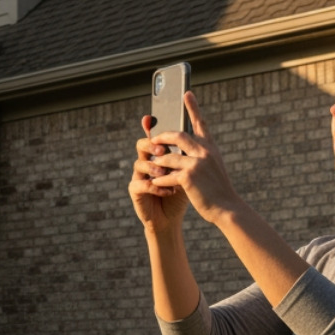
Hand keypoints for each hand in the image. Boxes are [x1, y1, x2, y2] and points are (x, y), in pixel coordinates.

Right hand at [130, 113, 189, 234]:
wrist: (172, 218)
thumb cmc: (180, 192)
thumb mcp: (187, 171)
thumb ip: (188, 155)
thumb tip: (198, 134)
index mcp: (158, 155)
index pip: (154, 136)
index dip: (150, 126)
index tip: (150, 116)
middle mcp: (146, 162)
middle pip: (142, 145)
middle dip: (152, 146)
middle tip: (163, 151)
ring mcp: (139, 176)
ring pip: (139, 163)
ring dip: (154, 168)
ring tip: (166, 174)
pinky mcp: (135, 191)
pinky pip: (140, 184)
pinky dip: (155, 187)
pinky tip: (168, 191)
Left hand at [144, 92, 241, 225]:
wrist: (228, 208)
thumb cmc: (218, 190)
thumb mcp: (213, 167)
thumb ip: (201, 156)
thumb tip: (183, 150)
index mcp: (211, 148)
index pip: (200, 123)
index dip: (193, 108)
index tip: (187, 93)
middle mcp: (204, 152)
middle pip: (177, 136)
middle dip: (162, 137)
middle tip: (153, 138)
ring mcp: (196, 163)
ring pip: (168, 156)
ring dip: (158, 161)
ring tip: (151, 165)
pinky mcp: (188, 177)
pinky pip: (167, 174)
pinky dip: (159, 178)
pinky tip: (155, 182)